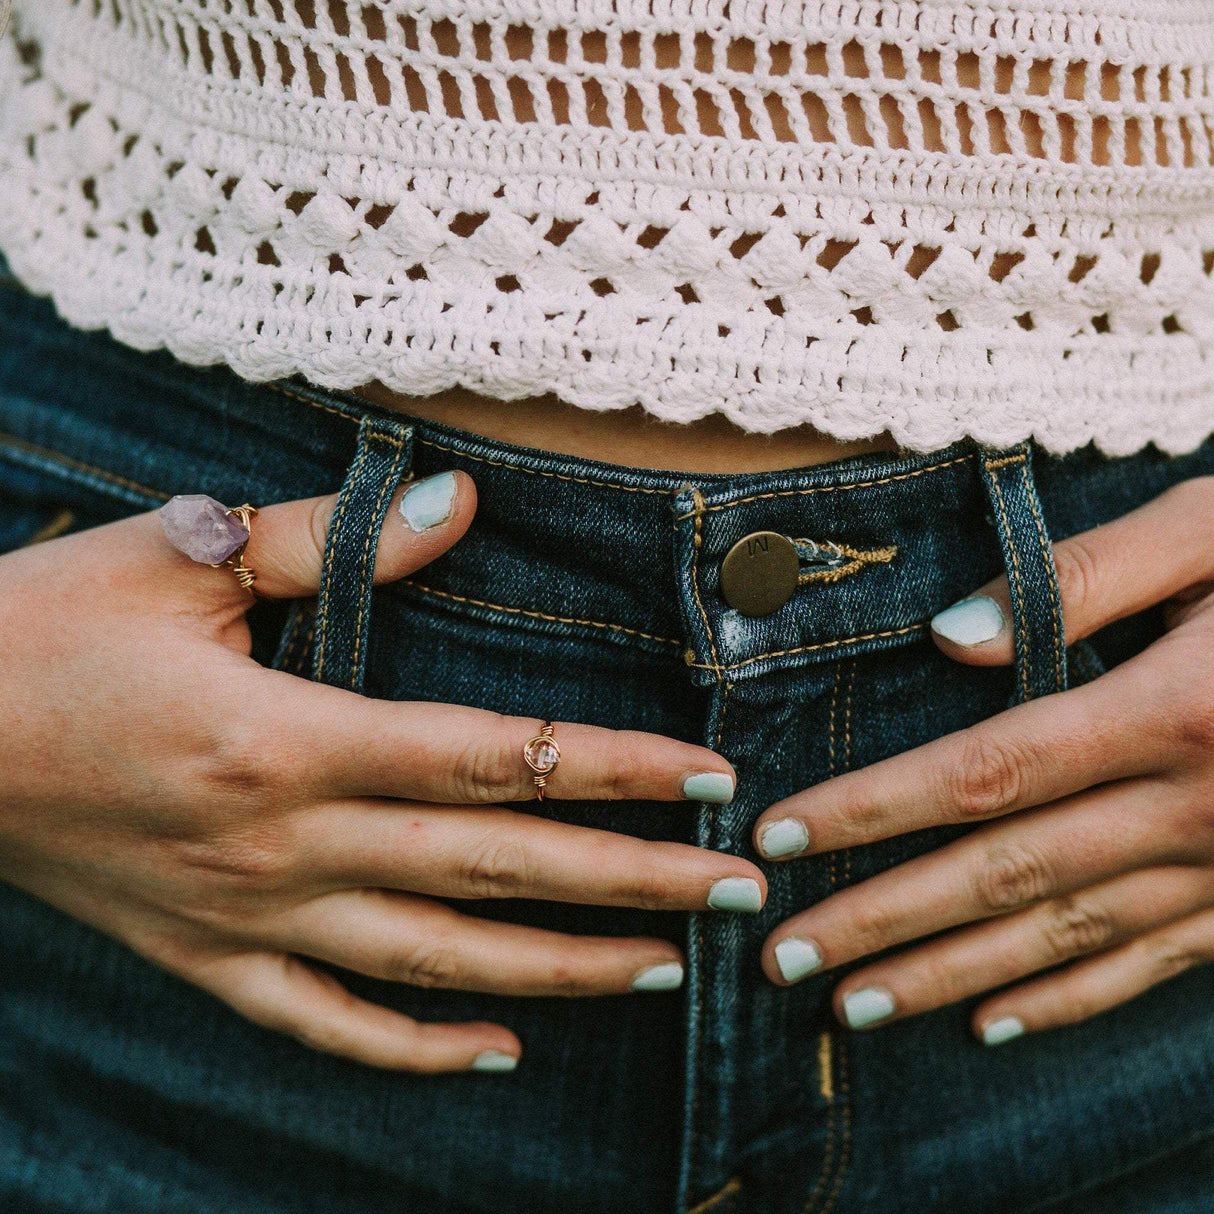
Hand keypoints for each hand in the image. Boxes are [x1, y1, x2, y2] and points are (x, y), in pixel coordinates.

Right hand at [0, 472, 764, 1071]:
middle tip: (740, 891)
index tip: (710, 779)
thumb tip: (459, 502)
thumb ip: (330, 540)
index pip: (495, 761)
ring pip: (434, 964)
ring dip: (559, 974)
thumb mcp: (177, 556)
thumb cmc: (45, 630)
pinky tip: (500, 1054)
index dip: (614, 769)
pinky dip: (416, 1048)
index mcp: (285, 740)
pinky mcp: (203, 959)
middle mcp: (281, 845)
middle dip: (632, 883)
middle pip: (493, 872)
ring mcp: (244, 919)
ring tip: (664, 971)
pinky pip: (325, 1024)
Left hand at [754, 477, 1213, 1044]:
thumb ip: (1092, 578)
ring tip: (852, 1006)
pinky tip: (992, 1024)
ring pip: (1065, 936)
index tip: (778, 839)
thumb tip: (954, 636)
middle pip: (1004, 873)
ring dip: (950, 978)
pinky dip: (1068, 999)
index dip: (871, 811)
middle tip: (780, 958)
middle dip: (882, 920)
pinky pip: (1152, 965)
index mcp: (1176, 712)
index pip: (983, 773)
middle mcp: (1199, 809)